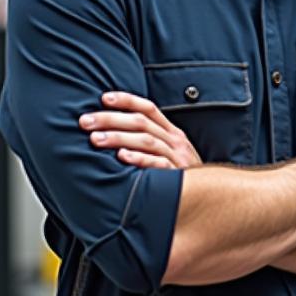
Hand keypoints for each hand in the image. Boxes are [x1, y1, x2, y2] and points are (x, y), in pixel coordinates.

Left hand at [79, 91, 201, 169]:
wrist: (210, 196)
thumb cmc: (181, 174)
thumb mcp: (170, 152)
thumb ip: (149, 140)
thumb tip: (113, 131)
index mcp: (171, 132)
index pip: (148, 108)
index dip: (126, 100)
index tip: (103, 98)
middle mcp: (174, 141)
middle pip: (141, 122)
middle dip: (111, 119)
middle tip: (85, 122)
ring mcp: (177, 157)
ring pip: (146, 140)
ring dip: (119, 138)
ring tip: (95, 139)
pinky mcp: (178, 175)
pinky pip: (158, 164)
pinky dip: (140, 159)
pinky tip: (123, 158)